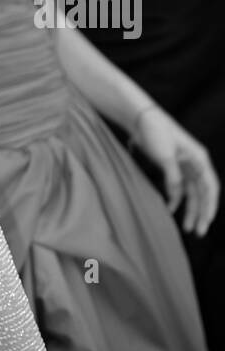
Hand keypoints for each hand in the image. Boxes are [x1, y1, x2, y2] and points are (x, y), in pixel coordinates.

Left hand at [133, 107, 219, 235]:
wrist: (140, 118)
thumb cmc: (155, 132)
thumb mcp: (165, 155)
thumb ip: (173, 177)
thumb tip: (176, 196)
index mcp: (199, 159)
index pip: (210, 187)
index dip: (210, 206)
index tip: (207, 222)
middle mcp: (195, 163)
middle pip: (202, 193)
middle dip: (201, 213)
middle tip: (198, 232)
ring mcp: (184, 165)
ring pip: (191, 193)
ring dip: (190, 210)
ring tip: (187, 228)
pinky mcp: (172, 166)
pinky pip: (178, 188)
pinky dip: (176, 199)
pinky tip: (171, 210)